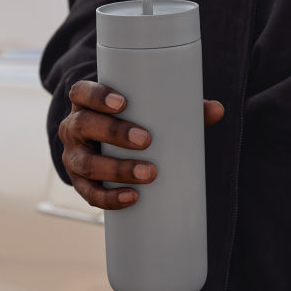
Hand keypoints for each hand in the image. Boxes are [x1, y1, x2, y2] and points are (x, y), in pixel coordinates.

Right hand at [59, 80, 223, 209]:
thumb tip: (218, 110)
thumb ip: (179, 109)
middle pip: (83, 126)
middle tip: (145, 140)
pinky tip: (131, 198)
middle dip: (113, 132)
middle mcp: (73, 127)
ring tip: (148, 173)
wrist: (102, 146)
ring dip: (116, 169)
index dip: (97, 96)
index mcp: (85, 103)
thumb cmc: (128, 122)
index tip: (123, 102)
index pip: (81, 93)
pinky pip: (88, 192)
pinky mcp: (79, 182)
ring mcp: (73, 156)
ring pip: (85, 163)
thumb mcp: (144, 111)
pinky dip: (109, 197)